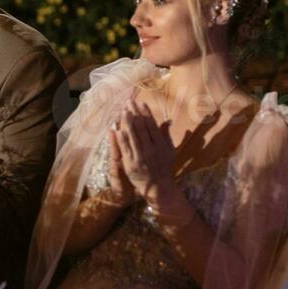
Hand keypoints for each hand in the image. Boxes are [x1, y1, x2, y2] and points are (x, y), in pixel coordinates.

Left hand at [111, 97, 180, 211]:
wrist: (159, 186)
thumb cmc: (165, 167)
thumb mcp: (170, 150)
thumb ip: (166, 136)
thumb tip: (167, 121)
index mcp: (160, 144)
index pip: (152, 125)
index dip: (146, 113)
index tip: (141, 103)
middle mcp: (151, 148)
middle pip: (141, 127)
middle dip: (134, 113)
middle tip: (129, 101)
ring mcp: (140, 156)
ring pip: (133, 136)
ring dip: (127, 122)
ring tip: (123, 111)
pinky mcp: (131, 163)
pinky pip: (126, 149)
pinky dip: (122, 139)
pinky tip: (117, 129)